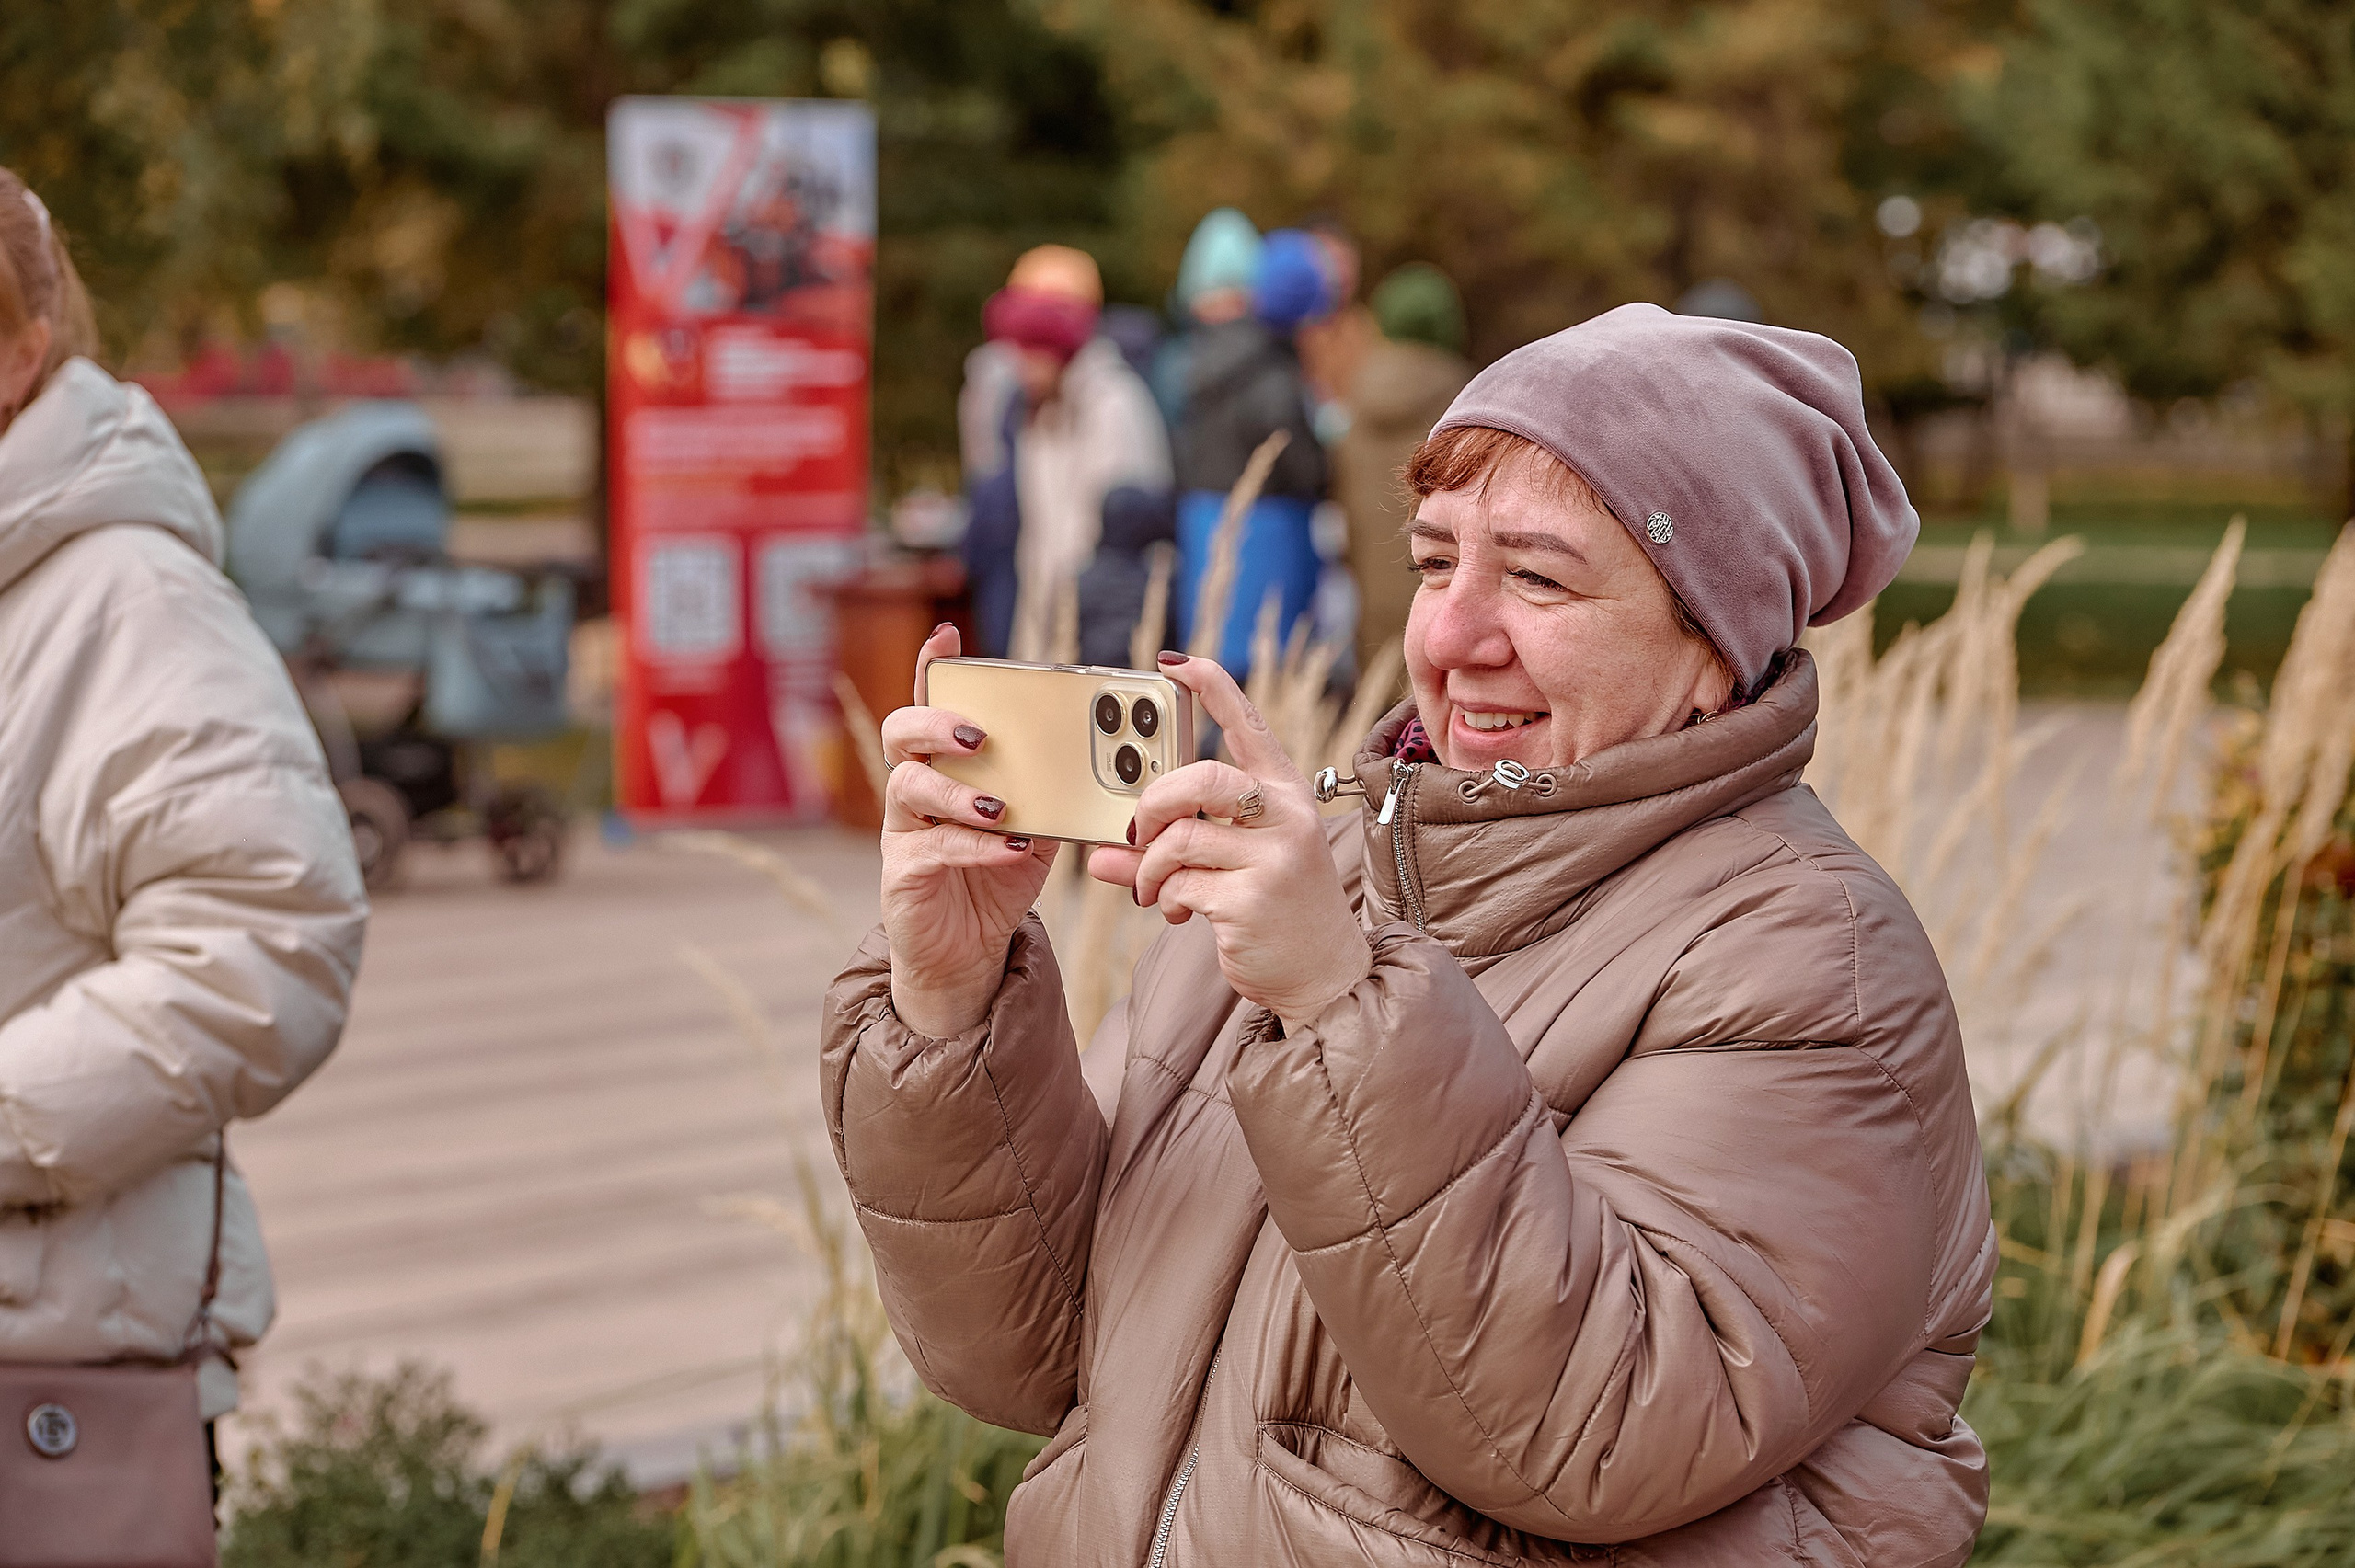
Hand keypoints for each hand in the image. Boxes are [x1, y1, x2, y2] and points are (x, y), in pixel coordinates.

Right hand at [879, 624, 1056, 1036]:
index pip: (930, 702)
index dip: (932, 666)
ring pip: (907, 786)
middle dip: (937, 722)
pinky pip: (933, 848)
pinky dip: (975, 845)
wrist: (970, 952)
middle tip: (979, 735)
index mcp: (947, 764)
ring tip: (1000, 805)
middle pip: (901, 731)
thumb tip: (1116, 763)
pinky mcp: (904, 872)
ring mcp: (903, 829)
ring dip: (957, 791)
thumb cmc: (999, 875)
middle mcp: (916, 787)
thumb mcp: (1039, 825)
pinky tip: (1011, 847)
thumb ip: (1060, 791)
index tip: (947, 635)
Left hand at [1087, 653, 1371, 1029]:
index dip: (1212, 687)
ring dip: (1148, 868)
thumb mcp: (1236, 862)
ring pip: (1178, 839)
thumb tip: (1100, 854)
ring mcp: (1272, 858)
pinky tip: (1177, 911)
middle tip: (1136, 832)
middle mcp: (1286, 817)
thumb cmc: (1276, 907)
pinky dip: (1164, 898)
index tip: (1175, 663)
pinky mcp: (1250, 900)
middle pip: (1200, 778)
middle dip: (1151, 804)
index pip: (1248, 724)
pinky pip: (1179, 884)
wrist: (1325, 973)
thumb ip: (1172, 847)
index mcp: (1286, 794)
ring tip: (1151, 887)